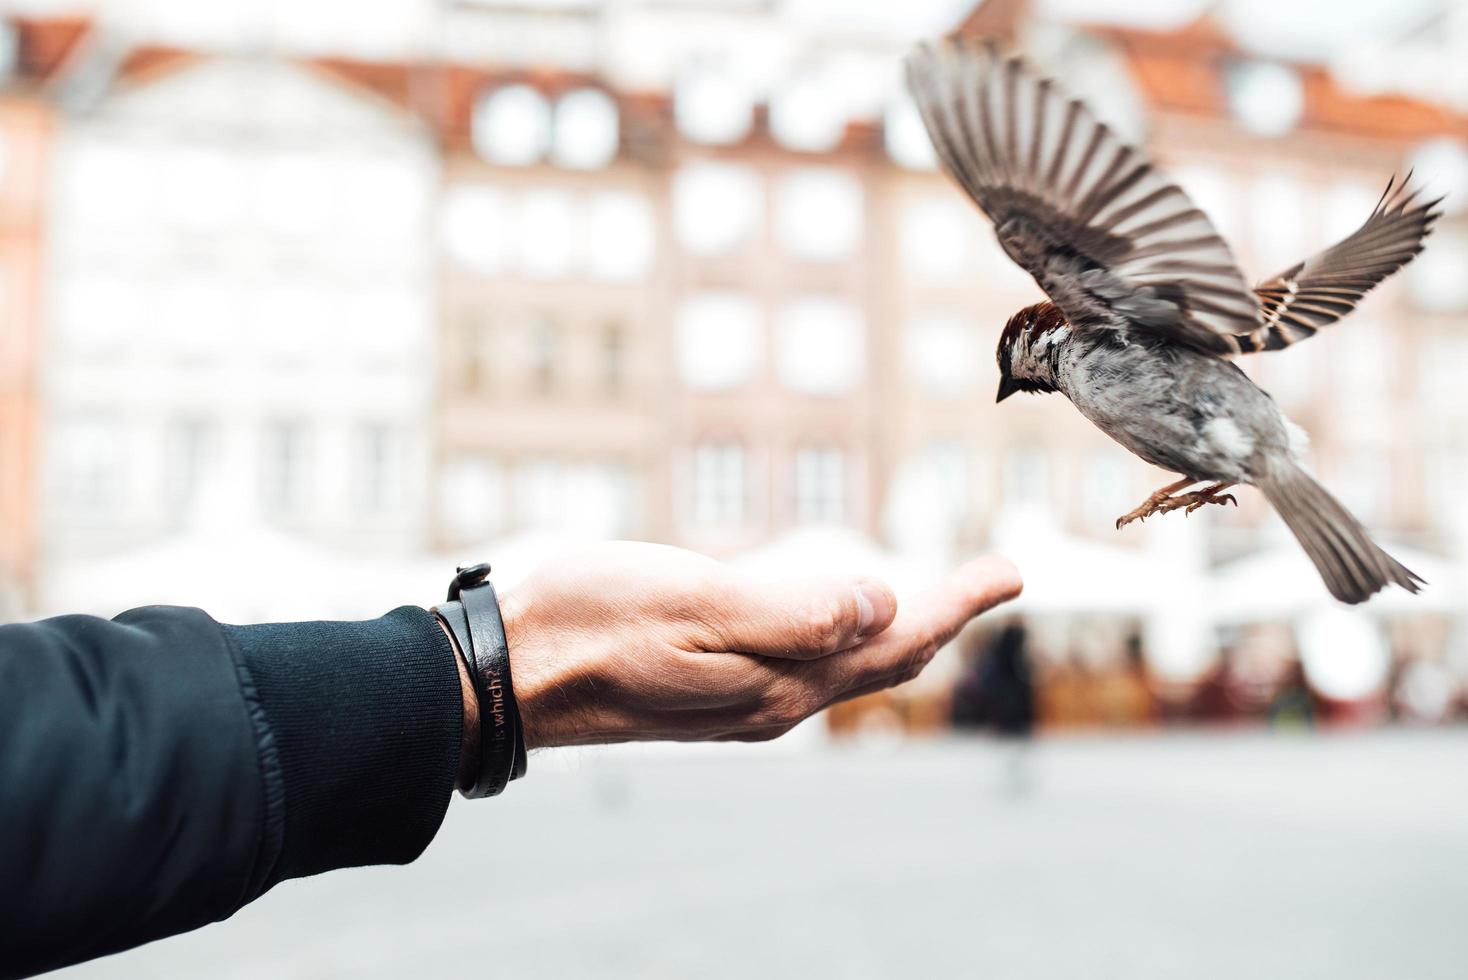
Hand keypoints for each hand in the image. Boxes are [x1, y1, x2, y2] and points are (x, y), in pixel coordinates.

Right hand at [480, 542, 1020, 748]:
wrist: (509, 675)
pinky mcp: (709, 686)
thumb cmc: (591, 626)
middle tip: (992, 578)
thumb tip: (887, 603)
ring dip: (899, 630)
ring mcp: (739, 699)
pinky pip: (805, 664)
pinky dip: (845, 637)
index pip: (895, 641)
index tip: (1010, 569)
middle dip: (943, 617)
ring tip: (935, 600)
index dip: (958, 603)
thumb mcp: (695, 605)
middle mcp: (771, 701)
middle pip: (882, 660)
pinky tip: (838, 621)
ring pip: (846, 666)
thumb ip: (794, 610)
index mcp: (779, 682)